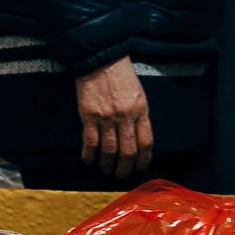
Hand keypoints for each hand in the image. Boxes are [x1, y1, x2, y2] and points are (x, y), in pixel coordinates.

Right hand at [75, 57, 152, 184]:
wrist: (100, 58)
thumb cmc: (120, 74)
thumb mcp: (137, 92)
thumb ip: (138, 113)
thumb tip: (137, 136)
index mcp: (141, 109)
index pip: (146, 141)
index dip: (143, 158)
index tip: (140, 167)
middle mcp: (126, 116)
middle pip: (128, 150)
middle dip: (125, 167)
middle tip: (122, 175)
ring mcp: (107, 117)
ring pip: (109, 150)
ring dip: (108, 164)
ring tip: (106, 170)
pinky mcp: (89, 115)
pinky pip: (90, 141)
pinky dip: (89, 154)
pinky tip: (89, 160)